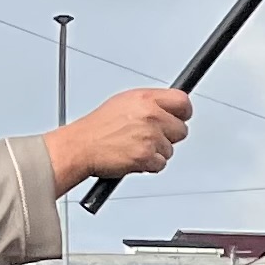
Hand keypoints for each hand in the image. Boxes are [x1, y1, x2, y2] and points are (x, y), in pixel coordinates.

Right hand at [43, 87, 190, 187]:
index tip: (180, 118)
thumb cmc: (98, 127)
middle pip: (181, 130)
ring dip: (156, 152)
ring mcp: (150, 136)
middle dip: (169, 137)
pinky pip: (160, 164)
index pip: (182, 101)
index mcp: (145, 98)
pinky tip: (134, 158)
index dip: (183, 113)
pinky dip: (149, 165)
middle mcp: (150, 115)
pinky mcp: (146, 156)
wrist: (81, 146)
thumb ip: (149, 104)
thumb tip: (167, 108)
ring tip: (135, 147)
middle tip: (151, 138)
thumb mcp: (124, 103)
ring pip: (170, 150)